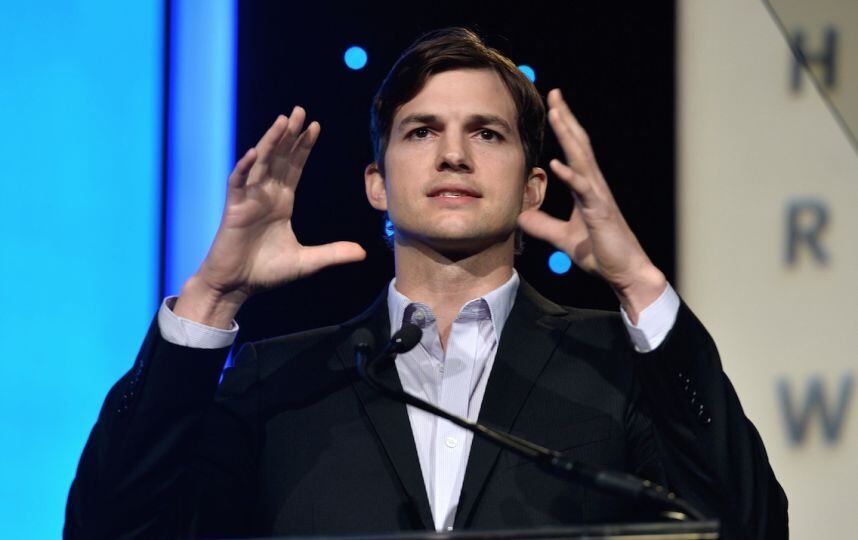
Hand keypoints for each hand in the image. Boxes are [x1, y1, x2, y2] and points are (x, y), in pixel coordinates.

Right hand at [174, 107, 365, 327]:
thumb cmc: (266, 272)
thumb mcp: (307, 261)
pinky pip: (238, 183)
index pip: (295, 168)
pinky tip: (255, 153)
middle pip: (279, 158)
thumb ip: (333, 253)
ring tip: (282, 121)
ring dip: (270, 142)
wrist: (237, 287)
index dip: (304, 147)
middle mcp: (265, 195)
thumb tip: (362, 253)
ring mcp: (248, 199)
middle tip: (300, 110)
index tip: (315, 126)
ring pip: (261, 163)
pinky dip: (245, 168)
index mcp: (282, 202)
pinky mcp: (233, 209)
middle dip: (290, 135)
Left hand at [517, 90, 664, 320]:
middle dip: (567, 118)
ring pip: (582, 159)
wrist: (625, 273)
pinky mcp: (599, 213)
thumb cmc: (601, 254)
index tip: (552, 105)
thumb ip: (544, 226)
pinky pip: (583, 191)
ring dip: (569, 136)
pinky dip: (570, 176)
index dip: (564, 128)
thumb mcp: (563, 238)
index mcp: (587, 189)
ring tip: (556, 113)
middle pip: (579, 145)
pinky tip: (556, 163)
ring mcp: (598, 197)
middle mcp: (594, 187)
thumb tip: (522, 217)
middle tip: (555, 93)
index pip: (574, 151)